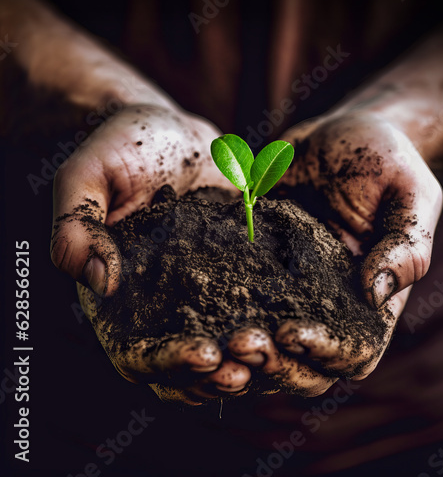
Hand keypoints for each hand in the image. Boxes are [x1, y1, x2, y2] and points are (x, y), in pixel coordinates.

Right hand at [51, 101, 268, 403]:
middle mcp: (161, 313)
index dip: (170, 365)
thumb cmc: (117, 147)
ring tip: (283, 346)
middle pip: (189, 373)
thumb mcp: (85, 174)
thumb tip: (97, 280)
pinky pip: (264, 312)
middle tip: (254, 357)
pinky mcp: (243, 277)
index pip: (138, 358)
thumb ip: (75, 224)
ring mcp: (204, 299)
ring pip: (229, 353)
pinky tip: (308, 318)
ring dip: (256, 360)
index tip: (206, 353)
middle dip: (222, 374)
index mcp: (117, 303)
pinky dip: (283, 325)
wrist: (169, 126)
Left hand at [223, 110, 441, 394]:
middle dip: (270, 363)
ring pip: (262, 342)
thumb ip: (406, 245)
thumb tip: (375, 294)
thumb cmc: (390, 160)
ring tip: (212, 335)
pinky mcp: (253, 260)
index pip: (351, 354)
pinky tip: (183, 293)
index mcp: (371, 304)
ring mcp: (287, 288)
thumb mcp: (411, 194)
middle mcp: (327, 307)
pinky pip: (229, 291)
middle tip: (238, 342)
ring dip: (238, 349)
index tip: (289, 333)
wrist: (346, 126)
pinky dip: (209, 304)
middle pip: (301, 365)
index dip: (321, 355)